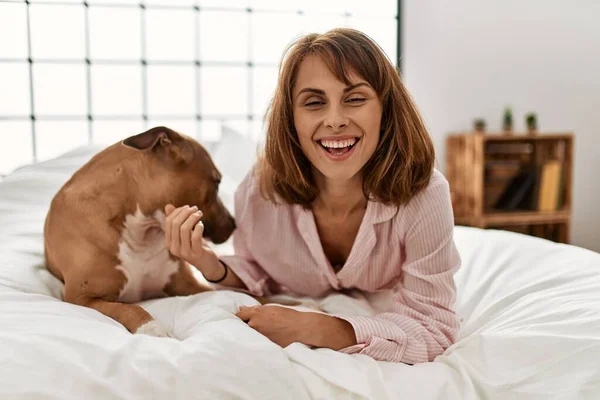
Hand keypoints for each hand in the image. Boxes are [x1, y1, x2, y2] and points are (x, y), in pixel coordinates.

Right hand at [164, 204, 215, 267]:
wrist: (207, 264)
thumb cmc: (196, 246)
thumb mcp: (186, 233)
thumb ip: (177, 221)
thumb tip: (168, 206)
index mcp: (169, 242)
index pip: (169, 222)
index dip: (178, 211)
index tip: (188, 207)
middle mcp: (174, 248)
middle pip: (176, 224)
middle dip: (186, 212)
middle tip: (195, 209)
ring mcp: (184, 252)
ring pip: (184, 229)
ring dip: (193, 217)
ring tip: (199, 214)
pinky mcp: (196, 254)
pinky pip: (195, 237)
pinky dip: (199, 227)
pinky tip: (201, 224)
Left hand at [235, 305, 356, 349]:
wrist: (301, 328)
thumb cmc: (287, 316)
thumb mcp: (270, 308)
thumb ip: (254, 309)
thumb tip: (241, 308)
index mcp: (256, 314)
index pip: (239, 315)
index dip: (239, 317)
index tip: (239, 319)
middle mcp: (255, 325)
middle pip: (240, 326)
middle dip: (242, 326)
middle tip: (244, 327)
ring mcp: (259, 336)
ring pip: (247, 336)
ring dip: (248, 334)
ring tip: (255, 334)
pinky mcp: (264, 345)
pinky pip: (255, 344)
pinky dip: (256, 342)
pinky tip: (259, 342)